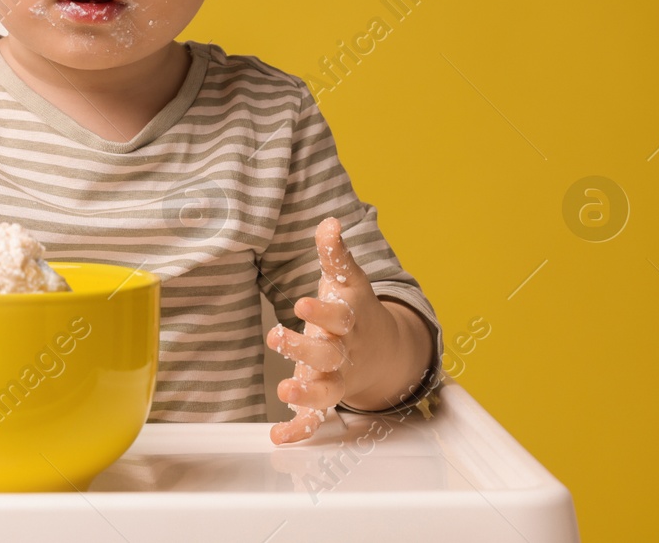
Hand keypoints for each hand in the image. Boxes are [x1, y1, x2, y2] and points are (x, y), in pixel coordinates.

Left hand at [266, 216, 402, 443]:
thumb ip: (335, 254)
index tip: (301, 303)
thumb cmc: (354, 308)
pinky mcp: (325, 397)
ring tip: (285, 392)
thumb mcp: (347, 280)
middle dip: (303, 349)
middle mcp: (344, 352)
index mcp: (349, 322)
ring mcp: (336, 378)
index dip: (321, 311)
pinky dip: (299, 430)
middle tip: (276, 338)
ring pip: (325, 390)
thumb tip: (329, 221)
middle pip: (328, 355)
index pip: (338, 317)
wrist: (382, 349)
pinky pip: (314, 419)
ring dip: (307, 394)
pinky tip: (278, 437)